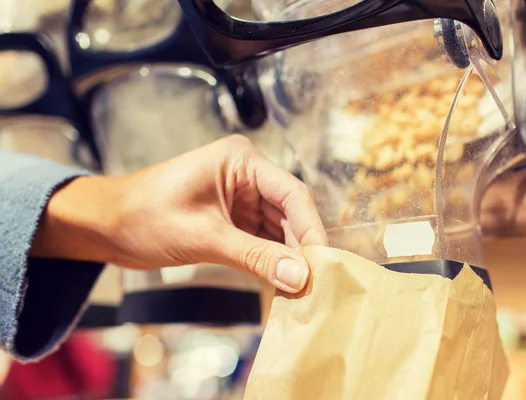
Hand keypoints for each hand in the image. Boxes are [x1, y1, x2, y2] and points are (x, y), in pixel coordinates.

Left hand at [31, 135, 327, 292]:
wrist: (106, 226)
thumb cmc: (144, 216)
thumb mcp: (203, 236)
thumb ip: (254, 256)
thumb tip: (299, 277)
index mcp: (242, 161)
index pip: (291, 193)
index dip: (311, 228)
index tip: (322, 264)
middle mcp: (248, 176)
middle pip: (290, 213)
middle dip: (301, 248)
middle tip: (315, 285)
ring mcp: (243, 198)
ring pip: (280, 230)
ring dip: (289, 258)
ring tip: (302, 291)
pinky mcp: (235, 220)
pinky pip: (263, 241)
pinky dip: (271, 262)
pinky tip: (282, 284)